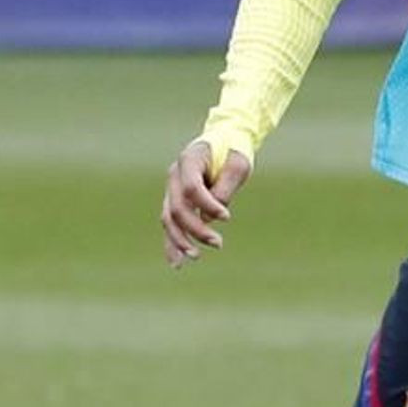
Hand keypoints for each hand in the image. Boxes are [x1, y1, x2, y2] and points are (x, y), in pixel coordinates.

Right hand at [160, 138, 252, 266]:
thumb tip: (210, 218)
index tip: (227, 217)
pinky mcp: (175, 201)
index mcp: (189, 160)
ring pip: (169, 219)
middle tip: (218, 243)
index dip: (207, 205)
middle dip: (196, 229)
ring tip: (197, 257)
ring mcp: (172, 188)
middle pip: (177, 207)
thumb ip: (225, 188)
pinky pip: (170, 225)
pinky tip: (177, 263)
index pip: (192, 188)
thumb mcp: (238, 166)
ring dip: (181, 240)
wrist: (224, 143)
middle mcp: (174, 175)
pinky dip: (172, 244)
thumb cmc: (234, 153)